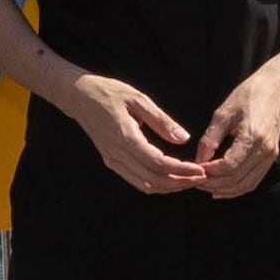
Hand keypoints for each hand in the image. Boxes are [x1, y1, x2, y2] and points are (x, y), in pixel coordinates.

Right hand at [55, 72, 204, 195]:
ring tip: (189, 180)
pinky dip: (155, 184)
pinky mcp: (111, 161)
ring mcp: (113, 160)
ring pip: (144, 185)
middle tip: (200, 178)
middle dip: (179, 182)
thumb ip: (161, 120)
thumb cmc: (109, 93)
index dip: (181, 170)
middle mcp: (118, 154)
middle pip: (153, 180)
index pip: (158, 163)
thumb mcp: (138, 99)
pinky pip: (136, 181)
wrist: (79, 97)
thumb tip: (184, 138)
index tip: (200, 169)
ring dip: (168, 187)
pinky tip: (170, 178)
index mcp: (126, 137)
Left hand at [194, 72, 279, 199]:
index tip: (195, 169)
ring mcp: (270, 156)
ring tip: (207, 187)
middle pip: (237, 179)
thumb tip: (198, 160)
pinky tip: (223, 189)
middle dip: (214, 184)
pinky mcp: (271, 158)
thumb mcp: (223, 113)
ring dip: (225, 190)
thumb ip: (210, 139)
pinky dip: (238, 188)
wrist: (276, 89)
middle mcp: (265, 150)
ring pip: (246, 185)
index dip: (210, 172)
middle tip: (197, 181)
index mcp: (253, 137)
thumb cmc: (248, 95)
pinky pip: (254, 181)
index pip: (229, 166)